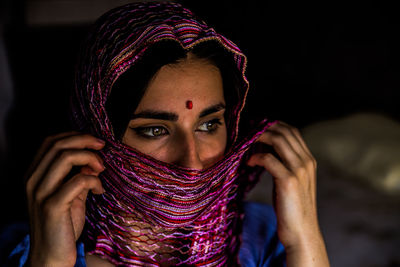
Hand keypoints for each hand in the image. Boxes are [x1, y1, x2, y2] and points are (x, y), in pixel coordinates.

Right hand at [25, 132, 105, 265]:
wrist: (51, 256)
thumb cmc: (62, 225)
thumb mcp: (71, 195)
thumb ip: (78, 176)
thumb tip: (93, 160)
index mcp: (34, 175)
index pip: (50, 142)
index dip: (75, 136)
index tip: (95, 141)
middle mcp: (33, 181)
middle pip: (58, 145)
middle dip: (85, 141)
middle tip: (102, 148)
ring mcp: (40, 193)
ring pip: (66, 157)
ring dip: (90, 158)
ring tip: (101, 169)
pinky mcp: (52, 206)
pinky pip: (78, 180)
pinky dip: (94, 180)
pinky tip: (99, 190)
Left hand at [247, 121, 328, 265]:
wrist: (302, 232)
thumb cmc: (291, 207)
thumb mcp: (289, 180)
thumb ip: (282, 163)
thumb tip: (263, 149)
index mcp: (308, 160)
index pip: (293, 131)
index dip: (274, 125)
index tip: (257, 126)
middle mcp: (307, 162)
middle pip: (285, 132)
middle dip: (265, 127)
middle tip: (248, 130)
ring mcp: (299, 170)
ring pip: (278, 140)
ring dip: (260, 137)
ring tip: (247, 141)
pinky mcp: (289, 181)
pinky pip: (268, 159)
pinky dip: (256, 157)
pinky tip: (248, 162)